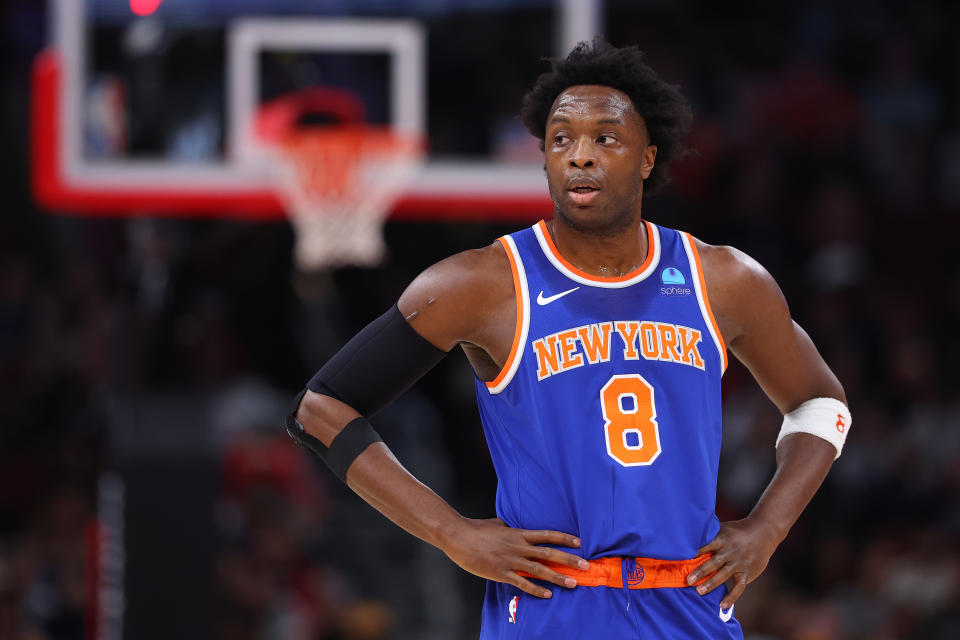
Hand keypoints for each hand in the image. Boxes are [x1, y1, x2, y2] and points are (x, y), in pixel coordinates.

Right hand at [439, 517, 587, 598]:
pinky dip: (536, 589)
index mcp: (518, 533)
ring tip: (573, 583)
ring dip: (558, 577)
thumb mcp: (496, 524)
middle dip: (569, 559)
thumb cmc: (476, 529)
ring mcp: (510, 560)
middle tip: (585, 565)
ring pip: (540, 570)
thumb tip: (511, 525)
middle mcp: (518, 547)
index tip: (579, 542)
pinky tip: (548, 594)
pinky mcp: (501, 573)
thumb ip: (508, 528)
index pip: (547, 535)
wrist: (458, 537)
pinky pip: (522, 583)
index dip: (564, 538)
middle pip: (549, 553)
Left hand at [685, 517, 780, 608]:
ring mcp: (738, 563)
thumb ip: (709, 536)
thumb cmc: (737, 531)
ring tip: (699, 591)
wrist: (763, 532)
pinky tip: (722, 605)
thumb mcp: (723, 529)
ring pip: (724, 575)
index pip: (705, 547)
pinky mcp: (746, 573)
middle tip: (688, 580)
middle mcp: (730, 552)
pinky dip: (731, 597)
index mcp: (721, 539)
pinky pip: (739, 587)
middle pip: (713, 562)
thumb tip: (686, 537)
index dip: (694, 553)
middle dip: (700, 571)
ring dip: (711, 584)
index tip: (682, 560)